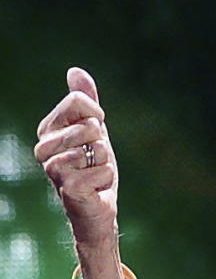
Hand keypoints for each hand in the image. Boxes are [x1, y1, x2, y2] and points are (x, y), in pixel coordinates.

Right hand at [35, 68, 133, 278]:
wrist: (96, 208)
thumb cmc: (93, 168)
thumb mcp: (93, 130)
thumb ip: (85, 100)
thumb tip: (75, 70)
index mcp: (47, 131)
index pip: (78, 101)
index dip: (96, 114)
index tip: (95, 133)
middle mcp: (43, 149)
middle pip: (89, 125)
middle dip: (102, 142)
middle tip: (94, 160)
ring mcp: (53, 170)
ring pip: (99, 147)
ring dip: (105, 162)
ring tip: (94, 173)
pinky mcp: (69, 188)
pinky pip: (106, 169)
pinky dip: (108, 178)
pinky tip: (96, 189)